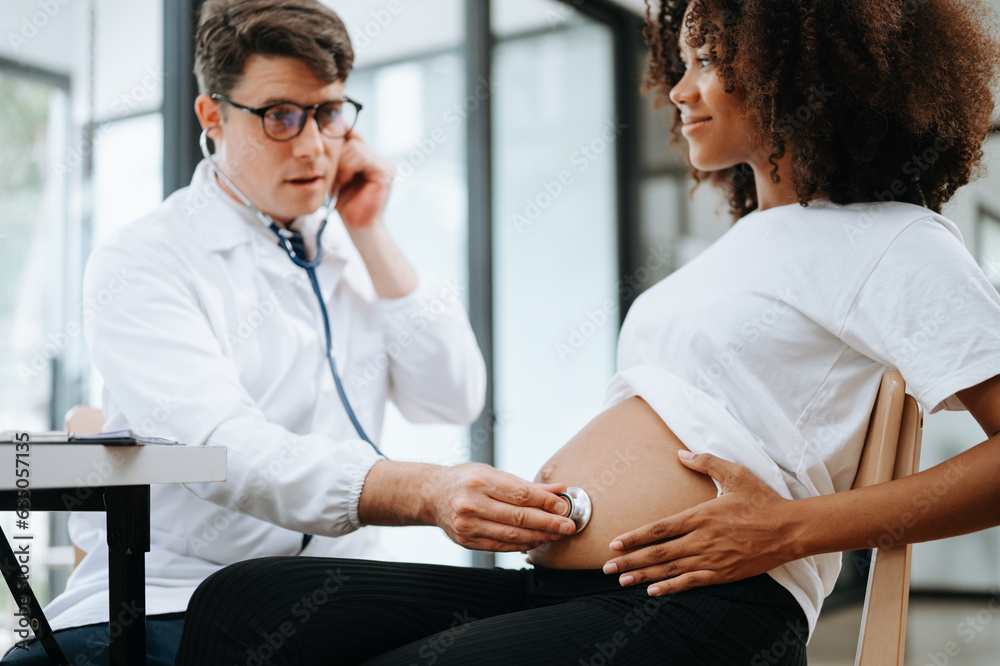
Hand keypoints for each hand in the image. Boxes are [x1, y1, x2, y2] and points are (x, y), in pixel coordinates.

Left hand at [332, 130, 393, 229]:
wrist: (358, 228)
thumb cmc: (346, 205)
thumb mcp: (338, 175)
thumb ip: (340, 156)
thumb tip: (329, 131)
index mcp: (373, 159)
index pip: (354, 135)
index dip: (338, 141)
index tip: (326, 155)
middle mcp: (382, 160)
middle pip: (353, 139)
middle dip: (338, 156)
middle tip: (334, 177)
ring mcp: (385, 166)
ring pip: (355, 147)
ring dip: (341, 164)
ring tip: (340, 182)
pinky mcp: (384, 173)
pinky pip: (360, 157)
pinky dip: (347, 168)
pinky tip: (344, 183)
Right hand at [426, 463, 576, 551]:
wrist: (433, 495)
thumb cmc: (467, 480)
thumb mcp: (493, 473)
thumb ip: (526, 484)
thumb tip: (558, 490)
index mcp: (480, 481)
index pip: (520, 494)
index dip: (545, 502)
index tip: (563, 506)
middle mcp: (471, 503)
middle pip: (518, 517)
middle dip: (548, 522)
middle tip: (567, 525)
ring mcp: (467, 525)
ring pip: (511, 535)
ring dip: (538, 536)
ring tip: (556, 535)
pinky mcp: (466, 541)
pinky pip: (500, 546)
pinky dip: (521, 545)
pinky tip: (535, 541)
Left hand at [602, 451, 794, 595]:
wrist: (791, 529)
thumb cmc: (762, 499)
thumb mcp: (735, 473)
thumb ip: (706, 462)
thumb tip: (681, 453)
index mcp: (701, 515)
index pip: (660, 528)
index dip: (635, 537)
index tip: (615, 542)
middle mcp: (702, 539)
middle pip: (658, 552)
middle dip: (630, 561)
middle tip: (607, 567)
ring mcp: (712, 558)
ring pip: (671, 570)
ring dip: (644, 576)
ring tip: (622, 581)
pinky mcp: (724, 573)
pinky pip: (691, 582)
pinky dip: (671, 588)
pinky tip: (653, 592)